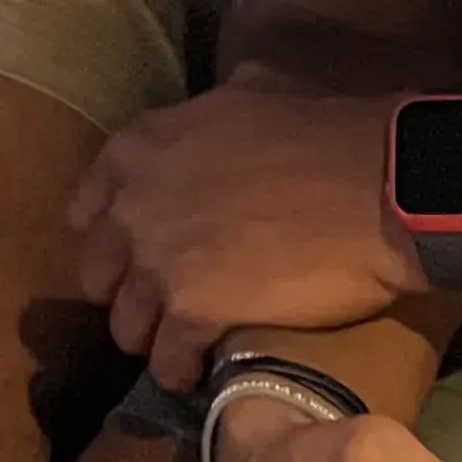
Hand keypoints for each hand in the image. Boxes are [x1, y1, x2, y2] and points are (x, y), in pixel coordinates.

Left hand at [72, 83, 419, 387]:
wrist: (376, 187)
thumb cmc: (326, 131)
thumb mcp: (257, 91)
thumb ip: (217, 107)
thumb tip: (230, 98)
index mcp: (141, 146)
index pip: (85, 208)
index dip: (112, 237)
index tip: (136, 253)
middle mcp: (133, 204)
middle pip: (96, 273)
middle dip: (128, 290)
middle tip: (166, 300)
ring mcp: (158, 261)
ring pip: (124, 325)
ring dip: (154, 336)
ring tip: (186, 342)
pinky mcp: (192, 311)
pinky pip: (167, 361)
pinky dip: (184, 370)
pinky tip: (205, 369)